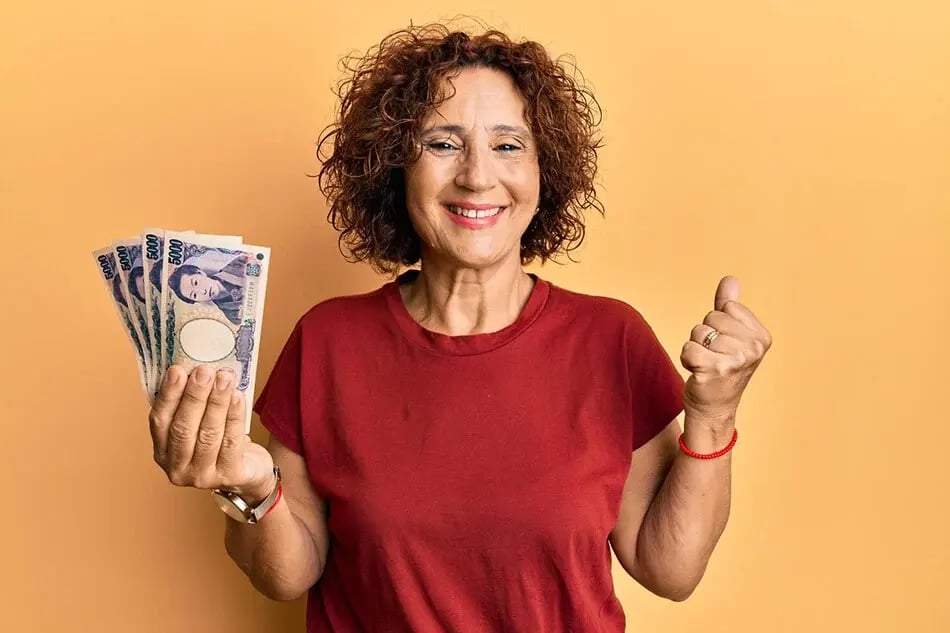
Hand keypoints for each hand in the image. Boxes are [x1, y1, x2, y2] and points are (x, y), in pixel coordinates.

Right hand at [149, 364, 274, 498]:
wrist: (249, 473)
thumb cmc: (220, 442)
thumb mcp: (199, 425)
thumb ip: (190, 404)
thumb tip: (192, 367)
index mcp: (162, 452)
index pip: (159, 421)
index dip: (168, 395)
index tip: (177, 370)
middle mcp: (177, 468)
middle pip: (183, 429)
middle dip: (194, 396)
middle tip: (204, 371)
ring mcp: (202, 476)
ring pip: (208, 434)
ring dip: (217, 402)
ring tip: (224, 378)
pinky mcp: (229, 477)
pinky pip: (232, 442)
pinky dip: (234, 416)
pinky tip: (237, 397)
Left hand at [680, 276, 771, 426]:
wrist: (714, 408)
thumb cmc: (721, 368)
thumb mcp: (730, 336)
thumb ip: (729, 307)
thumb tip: (730, 279)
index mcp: (762, 336)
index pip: (727, 307)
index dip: (718, 324)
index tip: (725, 345)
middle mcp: (754, 348)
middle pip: (711, 318)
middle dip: (705, 336)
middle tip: (714, 357)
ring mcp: (736, 359)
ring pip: (698, 332)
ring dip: (696, 348)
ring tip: (707, 365)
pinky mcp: (715, 370)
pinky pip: (688, 348)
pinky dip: (687, 359)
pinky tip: (698, 372)